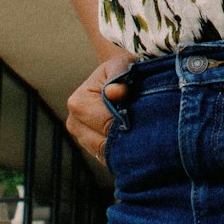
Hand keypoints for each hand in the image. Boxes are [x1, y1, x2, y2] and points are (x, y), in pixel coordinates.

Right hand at [65, 51, 134, 166]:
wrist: (117, 78)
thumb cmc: (121, 70)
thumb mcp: (122, 64)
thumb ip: (119, 75)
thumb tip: (115, 92)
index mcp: (78, 104)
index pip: (106, 123)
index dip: (128, 120)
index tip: (145, 113)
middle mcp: (74, 124)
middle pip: (105, 142)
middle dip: (128, 136)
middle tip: (148, 127)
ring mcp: (82, 139)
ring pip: (107, 154)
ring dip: (126, 146)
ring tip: (142, 131)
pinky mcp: (92, 149)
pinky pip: (109, 158)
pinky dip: (123, 153)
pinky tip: (135, 141)